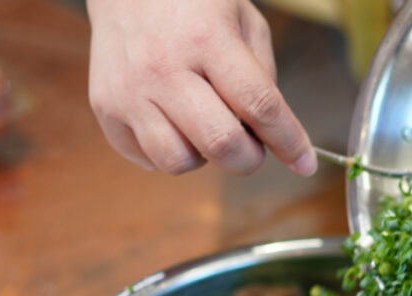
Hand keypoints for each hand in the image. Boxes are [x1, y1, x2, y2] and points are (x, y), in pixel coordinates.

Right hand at [86, 0, 315, 176]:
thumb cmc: (193, 5)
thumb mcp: (242, 20)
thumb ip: (262, 76)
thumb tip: (272, 136)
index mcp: (207, 39)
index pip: (259, 104)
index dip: (288, 141)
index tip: (305, 163)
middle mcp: (165, 67)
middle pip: (221, 144)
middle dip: (249, 159)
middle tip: (251, 146)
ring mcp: (130, 91)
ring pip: (181, 162)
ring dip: (205, 157)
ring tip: (204, 127)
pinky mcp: (106, 109)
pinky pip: (149, 159)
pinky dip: (171, 151)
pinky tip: (173, 122)